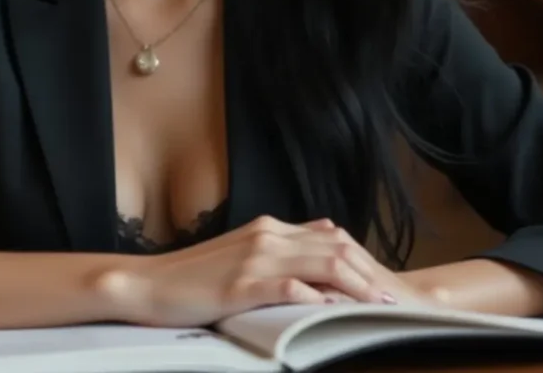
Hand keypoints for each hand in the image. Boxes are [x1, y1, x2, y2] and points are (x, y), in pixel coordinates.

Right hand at [99, 215, 431, 327]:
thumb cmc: (193, 279)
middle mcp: (267, 234)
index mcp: (267, 228)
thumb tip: (311, 266)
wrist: (148, 284)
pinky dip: (320, 299)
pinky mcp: (243, 284)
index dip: (360, 258)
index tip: (381, 282)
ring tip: (379, 307)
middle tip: (394, 299)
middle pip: (334, 247)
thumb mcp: (238, 258)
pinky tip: (337, 313)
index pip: (328, 235)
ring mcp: (255, 257)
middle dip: (369, 273)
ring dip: (357, 286)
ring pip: (323, 263)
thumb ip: (274, 256)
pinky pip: (292, 287)